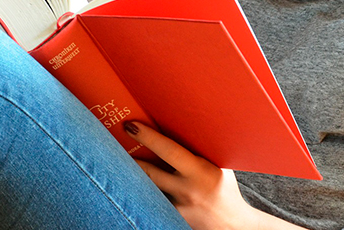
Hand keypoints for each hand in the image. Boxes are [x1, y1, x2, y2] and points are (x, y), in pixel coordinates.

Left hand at [124, 121, 269, 229]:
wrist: (232, 225)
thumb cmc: (225, 189)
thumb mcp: (218, 165)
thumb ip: (199, 150)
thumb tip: (179, 124)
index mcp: (200, 171)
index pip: (169, 151)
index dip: (148, 137)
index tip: (130, 125)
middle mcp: (186, 190)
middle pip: (148, 171)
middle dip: (129, 156)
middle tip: (112, 141)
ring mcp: (177, 207)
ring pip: (146, 188)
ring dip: (131, 175)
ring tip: (116, 162)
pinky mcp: (171, 218)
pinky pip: (153, 201)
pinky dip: (143, 192)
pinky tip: (132, 184)